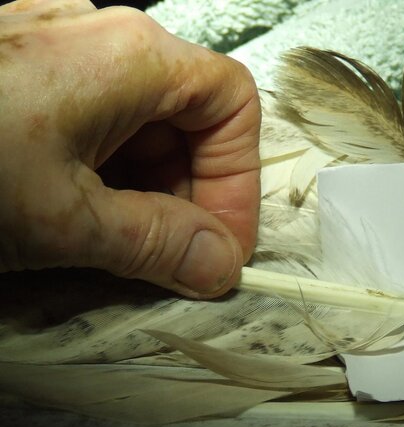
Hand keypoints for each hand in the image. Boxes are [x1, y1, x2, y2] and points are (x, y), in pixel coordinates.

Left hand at [0, 0, 260, 297]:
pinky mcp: (19, 76)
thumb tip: (218, 266)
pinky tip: (75, 215)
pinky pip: (92, 124)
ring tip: (120, 245)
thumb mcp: (63, 218)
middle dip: (192, 194)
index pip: (231, 106)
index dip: (237, 182)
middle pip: (188, 117)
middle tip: (174, 258)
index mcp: (130, 56)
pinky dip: (103, 176)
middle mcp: (98, 39)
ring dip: (149, 191)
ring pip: (139, 124)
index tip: (221, 247)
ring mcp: (54, 53)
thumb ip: (154, 242)